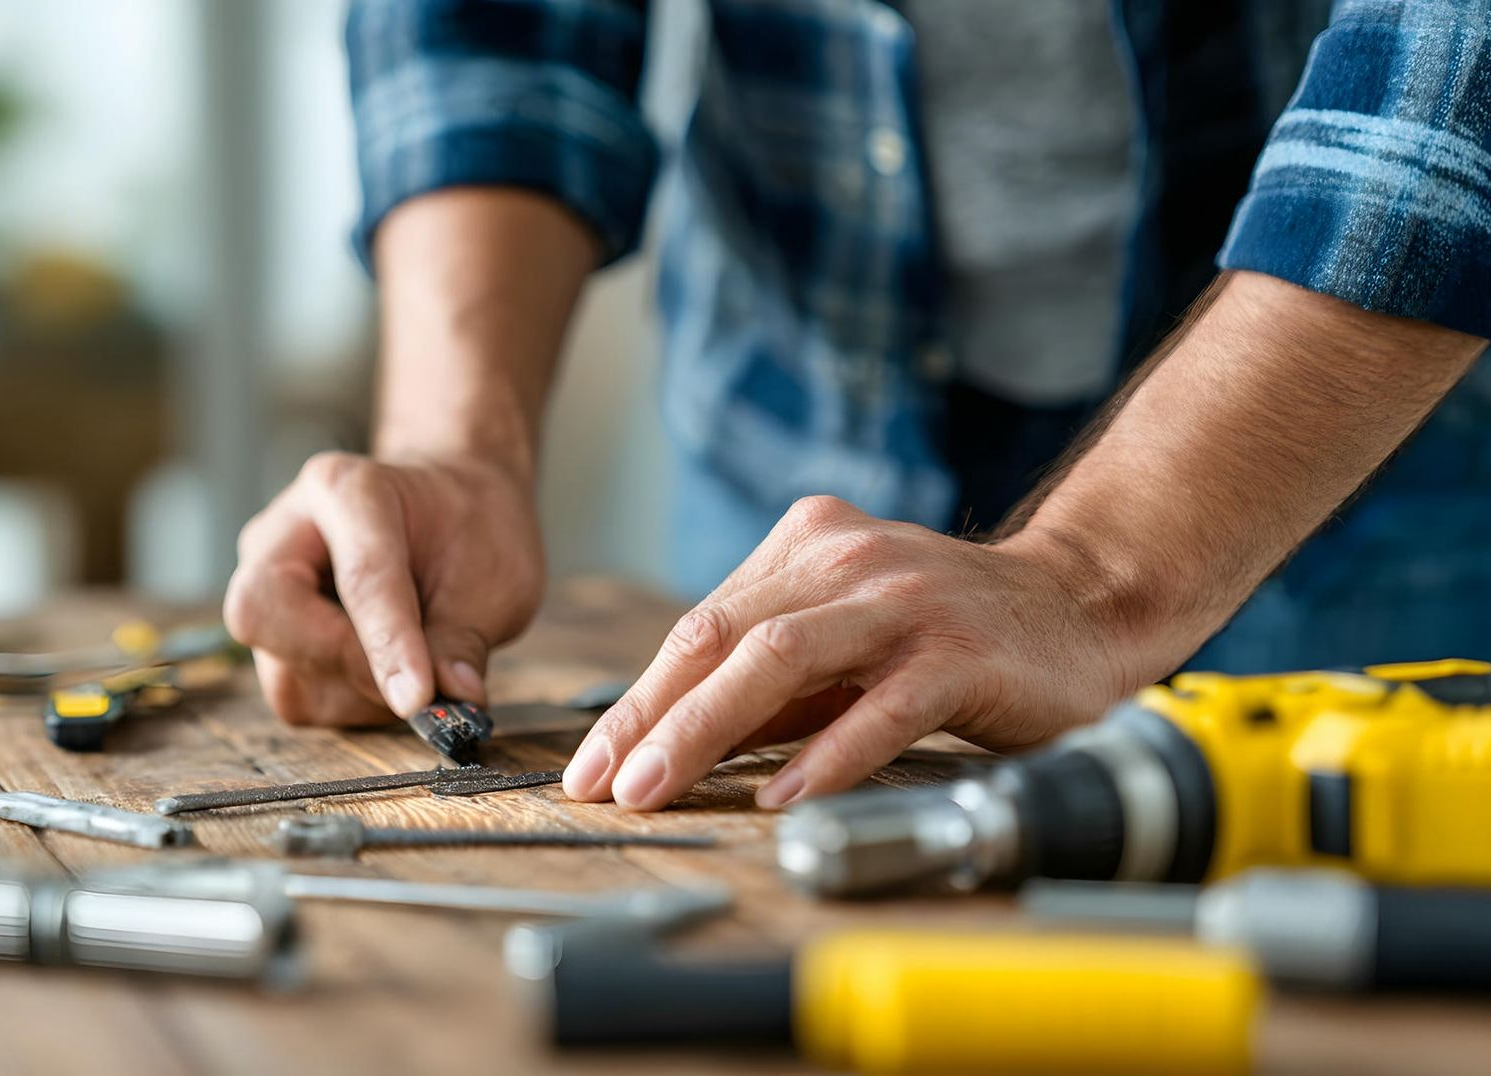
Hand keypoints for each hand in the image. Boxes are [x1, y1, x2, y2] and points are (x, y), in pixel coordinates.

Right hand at [223, 451, 542, 725]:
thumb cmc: (468, 532)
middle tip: (415, 686)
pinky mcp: (269, 633)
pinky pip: (295, 696)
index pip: (360, 577)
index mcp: (347, 491)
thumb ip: (463, 640)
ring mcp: (263, 581)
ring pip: (281, 672)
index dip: (389, 644)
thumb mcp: (493, 577)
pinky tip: (390, 674)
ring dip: (358, 693)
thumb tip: (453, 704)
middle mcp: (285, 531)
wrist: (448, 507)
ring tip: (419, 671)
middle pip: (264, 613)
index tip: (420, 698)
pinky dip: (351, 702)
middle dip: (341, 664)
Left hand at [561, 495, 1136, 810]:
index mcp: (806, 547)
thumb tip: (671, 744)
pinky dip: (827, 752)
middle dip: (652, 718)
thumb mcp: (840, 643)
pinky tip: (784, 796)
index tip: (593, 764)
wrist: (1077, 607)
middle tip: (605, 784)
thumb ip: (766, 686)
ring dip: (708, 729)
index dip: (639, 700)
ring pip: (782, 660)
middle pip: (723, 637)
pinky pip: (880, 706)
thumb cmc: (945, 633)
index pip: (700, 627)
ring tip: (661, 789)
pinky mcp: (958, 653)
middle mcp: (845, 562)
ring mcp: (901, 602)